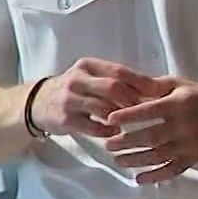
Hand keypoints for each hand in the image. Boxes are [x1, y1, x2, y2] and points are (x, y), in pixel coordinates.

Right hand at [31, 58, 161, 137]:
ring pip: (103, 108)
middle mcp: (78, 79)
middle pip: (113, 88)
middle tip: (149, 111)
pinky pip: (91, 126)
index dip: (141, 82)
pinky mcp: (65, 119)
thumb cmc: (74, 90)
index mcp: (88, 65)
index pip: (119, 71)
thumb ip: (114, 80)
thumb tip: (150, 87)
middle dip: (134, 100)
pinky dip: (107, 131)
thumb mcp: (90, 77)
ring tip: (134, 123)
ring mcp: (70, 99)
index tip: (159, 92)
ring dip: (121, 117)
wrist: (38, 102)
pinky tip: (115, 132)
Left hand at [100, 76, 197, 183]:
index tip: (109, 119)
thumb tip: (127, 87)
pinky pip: (173, 170)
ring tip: (118, 160)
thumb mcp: (177, 84)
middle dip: (127, 142)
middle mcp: (183, 126)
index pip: (149, 111)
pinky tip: (139, 179)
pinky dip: (156, 176)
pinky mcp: (193, 158)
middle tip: (108, 144)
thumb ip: (153, 86)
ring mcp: (189, 145)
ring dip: (136, 160)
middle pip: (151, 137)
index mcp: (177, 105)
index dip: (128, 116)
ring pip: (159, 156)